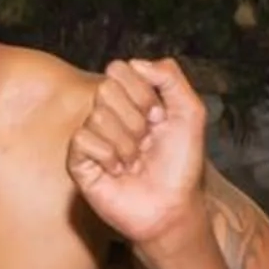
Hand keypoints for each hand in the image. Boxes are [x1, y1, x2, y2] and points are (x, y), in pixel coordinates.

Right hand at [67, 59, 207, 249]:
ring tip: (134, 162)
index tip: (159, 119)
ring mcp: (92, 137)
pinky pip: (83, 139)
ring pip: (97, 116)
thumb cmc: (180, 164)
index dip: (143, 94)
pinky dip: (108, 156)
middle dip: (135, 119)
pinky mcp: (78, 162)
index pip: (120, 70)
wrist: (172, 206)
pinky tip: (117, 171)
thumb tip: (134, 63)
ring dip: (126, 144)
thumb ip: (170, 76)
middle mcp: (108, 114)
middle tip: (146, 143)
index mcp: (130, 98)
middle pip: (106, 89)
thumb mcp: (190, 112)